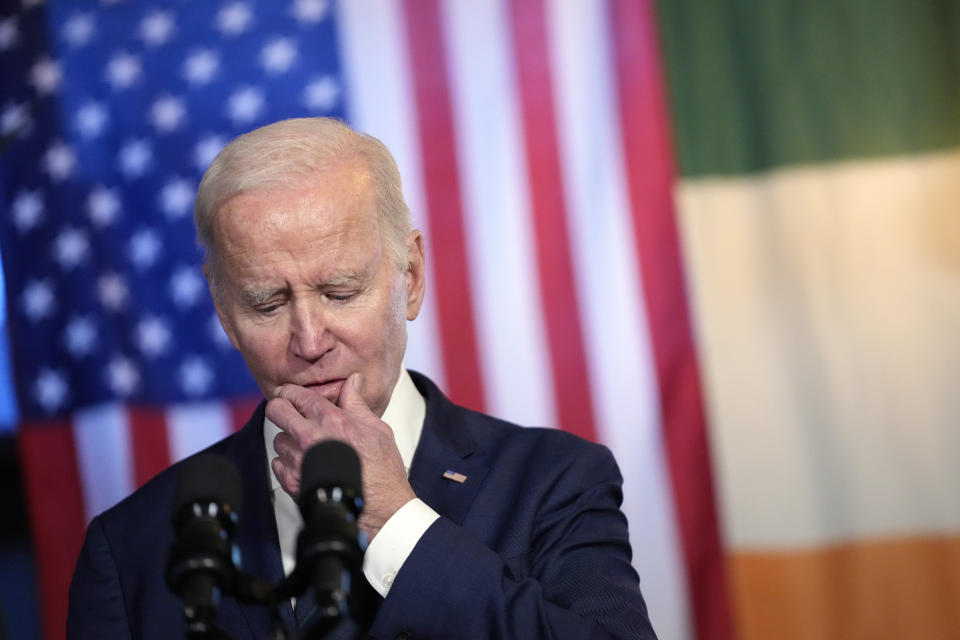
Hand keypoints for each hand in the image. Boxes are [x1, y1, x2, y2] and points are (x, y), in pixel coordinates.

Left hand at [265, 373, 415, 539]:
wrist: (380, 510)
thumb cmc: (383, 471)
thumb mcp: (377, 429)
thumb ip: (357, 403)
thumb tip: (352, 381)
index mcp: (333, 420)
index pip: (298, 395)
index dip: (290, 391)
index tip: (288, 393)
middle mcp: (311, 437)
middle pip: (276, 411)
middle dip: (280, 408)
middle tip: (287, 412)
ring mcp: (298, 460)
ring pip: (277, 439)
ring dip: (289, 440)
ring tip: (307, 447)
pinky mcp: (292, 482)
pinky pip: (277, 464)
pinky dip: (288, 463)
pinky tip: (305, 465)